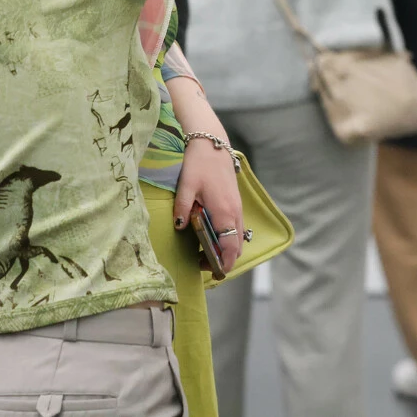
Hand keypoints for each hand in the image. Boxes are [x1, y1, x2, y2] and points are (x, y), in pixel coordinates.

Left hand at [174, 135, 244, 272]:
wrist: (212, 143)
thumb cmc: (198, 164)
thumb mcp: (185, 186)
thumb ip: (182, 208)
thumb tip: (179, 227)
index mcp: (223, 211)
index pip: (229, 246)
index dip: (224, 262)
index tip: (214, 273)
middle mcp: (234, 211)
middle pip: (236, 245)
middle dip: (224, 259)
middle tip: (204, 264)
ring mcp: (237, 206)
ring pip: (238, 236)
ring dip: (226, 248)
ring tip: (206, 251)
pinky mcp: (236, 201)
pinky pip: (237, 226)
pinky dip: (229, 237)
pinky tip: (213, 234)